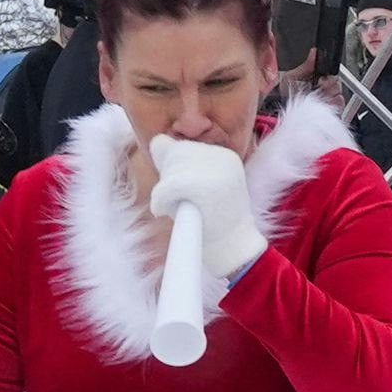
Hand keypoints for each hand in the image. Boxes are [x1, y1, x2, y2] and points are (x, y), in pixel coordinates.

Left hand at [146, 135, 265, 279]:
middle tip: (184, 202)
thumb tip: (158, 140)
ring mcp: (216, 171)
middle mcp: (223, 157)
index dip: (175, 171)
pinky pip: (167, 186)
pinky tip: (165, 212)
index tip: (189, 192)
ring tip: (183, 209)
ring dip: (165, 192)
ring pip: (169, 170)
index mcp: (225, 155)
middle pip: (174, 153)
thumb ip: (181, 161)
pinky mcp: (205, 187)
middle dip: (169, 179)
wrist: (234, 250)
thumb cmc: (213, 221)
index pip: (182, 147)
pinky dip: (159, 201)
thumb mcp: (204, 184)